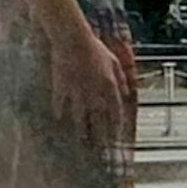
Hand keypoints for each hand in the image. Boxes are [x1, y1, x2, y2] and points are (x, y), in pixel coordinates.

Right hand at [46, 16, 130, 132]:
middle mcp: (94, 92)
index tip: (116, 137)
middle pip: (97, 119)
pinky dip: (60, 113)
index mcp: (109, 85)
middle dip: (100, 135)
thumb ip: (122, 78)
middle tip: (100, 148)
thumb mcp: (114, 61)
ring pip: (79, 116)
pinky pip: (60, 105)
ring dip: (80, 130)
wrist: (72, 39)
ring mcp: (76, 91)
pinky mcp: (61, 87)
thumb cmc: (95, 48)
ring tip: (81, 140)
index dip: (116, 126)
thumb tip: (126, 92)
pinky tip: (60, 121)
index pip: (115, 111)